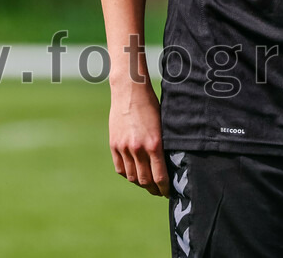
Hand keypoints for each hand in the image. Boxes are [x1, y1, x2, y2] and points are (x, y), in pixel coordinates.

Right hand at [108, 81, 168, 195]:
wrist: (129, 91)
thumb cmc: (150, 105)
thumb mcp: (161, 125)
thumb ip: (161, 145)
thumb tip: (166, 164)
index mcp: (155, 144)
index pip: (159, 176)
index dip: (164, 188)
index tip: (168, 192)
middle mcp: (138, 149)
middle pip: (145, 180)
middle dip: (153, 189)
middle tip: (158, 191)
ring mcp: (124, 148)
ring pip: (132, 177)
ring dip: (140, 183)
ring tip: (147, 184)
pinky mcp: (114, 145)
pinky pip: (120, 168)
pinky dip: (127, 174)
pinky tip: (134, 173)